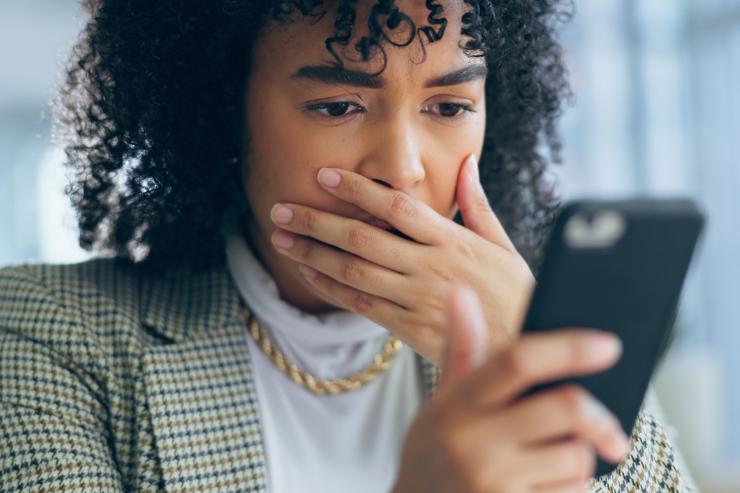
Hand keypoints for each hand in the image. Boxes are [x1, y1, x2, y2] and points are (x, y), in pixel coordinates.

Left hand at [268, 154, 535, 364]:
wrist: (522, 351)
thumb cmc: (515, 294)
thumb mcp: (504, 245)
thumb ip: (478, 204)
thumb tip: (467, 162)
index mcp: (453, 240)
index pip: (395, 206)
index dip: (356, 189)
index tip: (324, 175)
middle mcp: (430, 266)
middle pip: (361, 237)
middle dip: (317, 221)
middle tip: (281, 208)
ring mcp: (416, 298)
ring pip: (353, 271)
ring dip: (312, 252)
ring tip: (281, 237)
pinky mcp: (408, 328)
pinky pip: (360, 304)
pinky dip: (329, 287)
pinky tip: (307, 271)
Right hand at [391, 285, 631, 492]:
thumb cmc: (433, 453)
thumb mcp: (440, 402)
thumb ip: (461, 348)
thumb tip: (461, 292)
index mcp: (458, 403)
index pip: (518, 360)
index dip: (568, 348)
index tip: (608, 345)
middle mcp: (474, 442)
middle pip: (566, 407)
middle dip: (598, 415)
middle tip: (608, 426)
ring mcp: (494, 483)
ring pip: (576, 456)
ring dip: (580, 456)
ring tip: (551, 460)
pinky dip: (570, 487)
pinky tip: (542, 486)